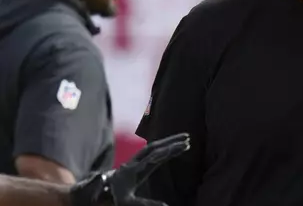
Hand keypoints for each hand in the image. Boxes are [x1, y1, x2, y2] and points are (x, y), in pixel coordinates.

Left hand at [70, 133, 189, 205]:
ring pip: (149, 148)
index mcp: (133, 170)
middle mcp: (132, 164)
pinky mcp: (128, 168)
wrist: (81, 195)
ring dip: (165, 143)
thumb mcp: (125, 203)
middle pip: (153, 147)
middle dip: (171, 141)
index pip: (156, 156)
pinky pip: (146, 154)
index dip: (171, 150)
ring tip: (180, 141)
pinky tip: (163, 151)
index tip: (186, 144)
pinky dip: (157, 149)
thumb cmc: (102, 199)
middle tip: (188, 137)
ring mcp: (129, 165)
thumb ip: (143, 204)